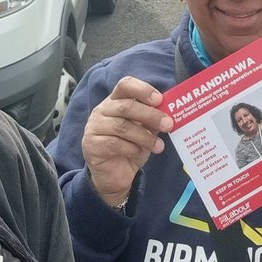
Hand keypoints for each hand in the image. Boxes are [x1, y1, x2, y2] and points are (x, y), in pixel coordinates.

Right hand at [81, 76, 172, 206]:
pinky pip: (114, 143)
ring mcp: (94, 127)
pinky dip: (132, 148)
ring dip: (145, 136)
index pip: (125, 85)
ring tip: (159, 146)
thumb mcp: (144, 131)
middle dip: (150, 115)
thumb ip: (152, 119)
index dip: (142, 89)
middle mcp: (102, 110)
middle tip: (168, 124)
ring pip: (122, 126)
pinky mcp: (91, 145)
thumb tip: (170, 111)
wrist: (114, 176)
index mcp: (115, 101)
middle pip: (126, 106)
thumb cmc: (130, 148)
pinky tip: (140, 153)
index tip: (160, 99)